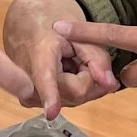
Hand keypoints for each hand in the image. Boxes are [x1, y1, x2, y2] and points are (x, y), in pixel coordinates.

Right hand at [4, 0, 118, 117]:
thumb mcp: (80, 33)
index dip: (50, 95)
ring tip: (69, 60)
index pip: (47, 79)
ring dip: (81, 82)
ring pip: (73, 99)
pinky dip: (72, 87)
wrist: (26, 24)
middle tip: (80, 56)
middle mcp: (28, 78)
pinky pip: (64, 100)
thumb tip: (110, 86)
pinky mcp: (30, 101)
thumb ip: (98, 58)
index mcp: (39, 54)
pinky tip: (64, 71)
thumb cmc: (52, 23)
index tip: (51, 113)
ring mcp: (27, 93)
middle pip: (74, 93)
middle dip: (89, 77)